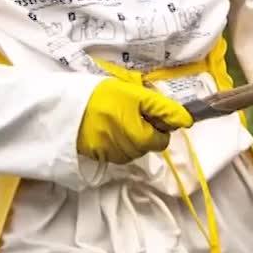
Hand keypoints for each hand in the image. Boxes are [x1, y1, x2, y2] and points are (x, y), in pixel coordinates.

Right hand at [76, 61, 192, 163]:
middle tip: (128, 112)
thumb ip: (164, 109)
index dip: (157, 124)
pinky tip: (105, 128)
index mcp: (140, 137)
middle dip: (143, 131)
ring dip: (129, 138)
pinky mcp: (96, 157)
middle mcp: (127, 152)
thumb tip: (187, 121)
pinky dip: (114, 142)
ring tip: (114, 118)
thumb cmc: (104, 95)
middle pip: (146, 146)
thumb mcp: (137, 95)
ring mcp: (111, 156)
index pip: (162, 140)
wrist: (65, 103)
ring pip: (131, 151)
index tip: (145, 112)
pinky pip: (115, 153)